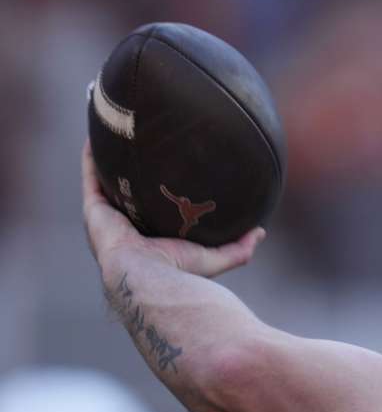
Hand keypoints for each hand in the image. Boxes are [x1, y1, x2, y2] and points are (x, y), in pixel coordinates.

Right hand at [82, 141, 264, 276]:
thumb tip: (260, 232)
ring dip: (109, 161)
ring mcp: (107, 218)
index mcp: (149, 239)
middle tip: (142, 149)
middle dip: (131, 175)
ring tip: (116, 134)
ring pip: (106, 183)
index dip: (157, 196)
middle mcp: (125, 227)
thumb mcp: (215, 258)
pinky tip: (97, 137)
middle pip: (127, 195)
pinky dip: (92, 158)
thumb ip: (238, 248)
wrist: (149, 276)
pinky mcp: (94, 210)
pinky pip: (91, 177)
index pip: (153, 213)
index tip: (168, 175)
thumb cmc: (180, 272)